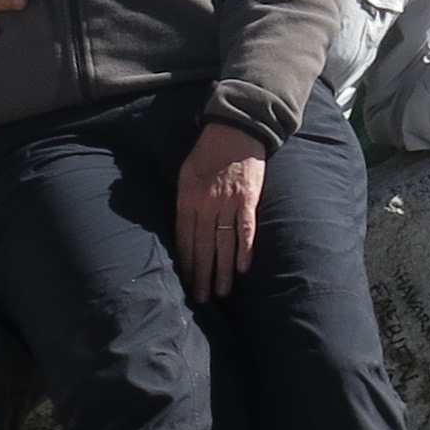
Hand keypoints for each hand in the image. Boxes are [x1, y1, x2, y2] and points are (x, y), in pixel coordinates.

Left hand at [177, 120, 270, 300]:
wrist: (234, 130)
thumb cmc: (207, 153)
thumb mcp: (185, 174)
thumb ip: (183, 201)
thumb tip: (181, 229)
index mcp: (187, 198)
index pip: (184, 238)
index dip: (186, 262)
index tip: (186, 282)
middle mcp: (206, 203)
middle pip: (202, 246)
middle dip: (201, 274)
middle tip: (201, 298)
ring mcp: (228, 202)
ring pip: (223, 243)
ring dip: (221, 270)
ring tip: (220, 292)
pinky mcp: (248, 198)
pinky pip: (245, 229)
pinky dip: (244, 249)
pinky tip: (241, 269)